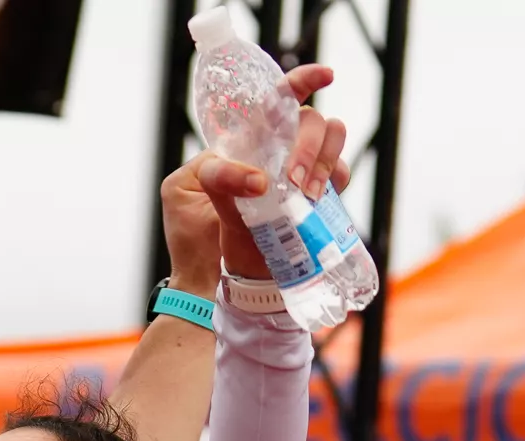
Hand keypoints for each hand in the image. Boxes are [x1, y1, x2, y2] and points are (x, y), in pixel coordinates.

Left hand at [193, 62, 349, 282]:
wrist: (210, 281)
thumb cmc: (193, 237)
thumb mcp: (185, 195)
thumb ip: (215, 174)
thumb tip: (260, 178)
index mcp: (241, 143)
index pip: (275, 101)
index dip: (302, 81)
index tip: (325, 76)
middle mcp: (273, 152)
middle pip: (308, 119)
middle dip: (307, 142)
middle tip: (293, 178)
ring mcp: (297, 173)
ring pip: (332, 139)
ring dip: (324, 160)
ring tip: (305, 193)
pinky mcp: (314, 200)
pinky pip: (340, 175)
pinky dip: (336, 179)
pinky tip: (318, 198)